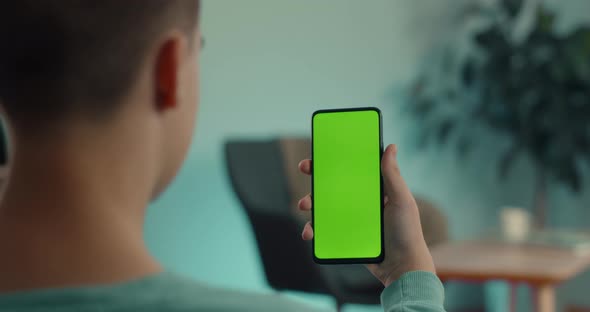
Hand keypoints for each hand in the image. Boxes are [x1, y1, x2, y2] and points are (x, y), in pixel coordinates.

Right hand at [298, 144, 435, 286]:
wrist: (402, 267)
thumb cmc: (407, 232)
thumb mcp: (401, 200)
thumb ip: (393, 175)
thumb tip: (391, 147)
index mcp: (374, 190)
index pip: (352, 169)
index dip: (337, 159)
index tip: (322, 150)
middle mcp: (360, 202)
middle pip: (333, 185)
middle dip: (316, 176)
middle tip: (305, 169)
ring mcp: (351, 219)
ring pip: (324, 207)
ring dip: (310, 202)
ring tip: (304, 205)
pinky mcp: (344, 236)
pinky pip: (324, 230)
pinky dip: (313, 229)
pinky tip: (308, 233)